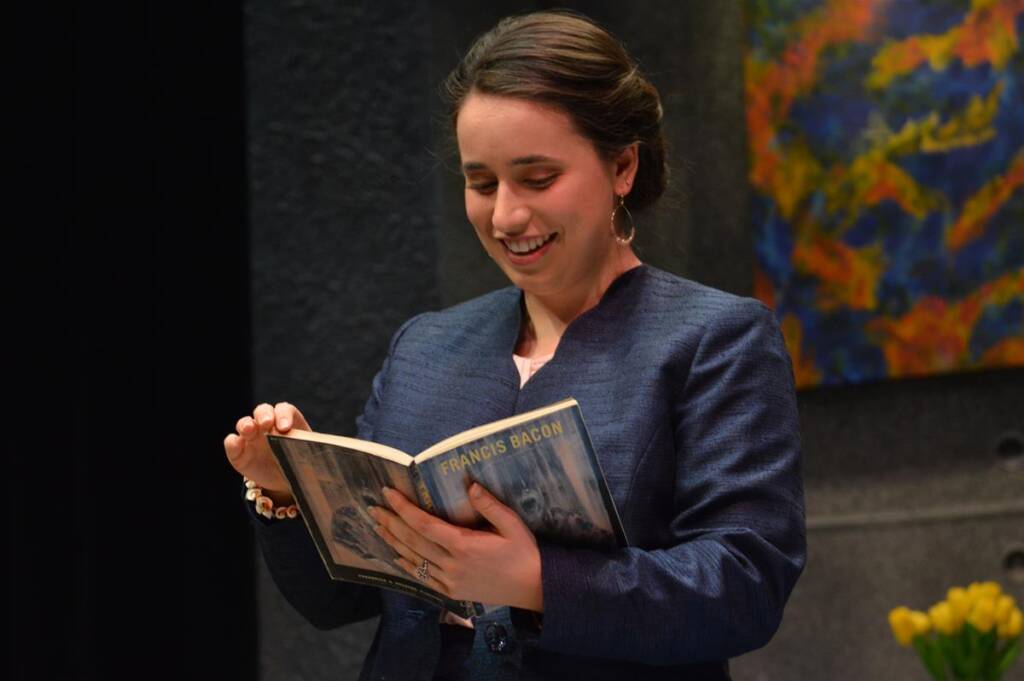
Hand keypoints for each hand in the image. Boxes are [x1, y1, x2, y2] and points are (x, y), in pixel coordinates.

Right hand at [223, 402, 310, 503]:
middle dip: (264, 415)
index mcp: (286, 422)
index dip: (284, 415)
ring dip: (246, 424)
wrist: (285, 483)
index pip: (284, 410)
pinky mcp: (239, 452)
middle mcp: (267, 426)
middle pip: (263, 411)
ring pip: (245, 423)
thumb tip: (325, 464)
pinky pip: (232, 443)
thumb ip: (312, 454)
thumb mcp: (308, 459)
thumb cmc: (300, 465)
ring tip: (249, 430)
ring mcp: (251, 438)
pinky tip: (237, 445)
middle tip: (267, 424)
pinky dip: (233, 443)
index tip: (286, 428)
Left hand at [369, 483, 543, 611]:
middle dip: (391, 522)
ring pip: (413, 560)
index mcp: (464, 546)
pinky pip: (422, 578)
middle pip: (412, 541)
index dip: (404, 508)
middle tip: (373, 507)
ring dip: (393, 542)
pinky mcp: (451, 593)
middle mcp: (451, 565)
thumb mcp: (513, 525)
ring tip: (378, 526)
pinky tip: (397, 555)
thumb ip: (490, 506)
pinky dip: (407, 565)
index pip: (424, 525)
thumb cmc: (524, 553)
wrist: (533, 589)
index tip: (389, 493)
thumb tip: (470, 485)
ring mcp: (449, 581)